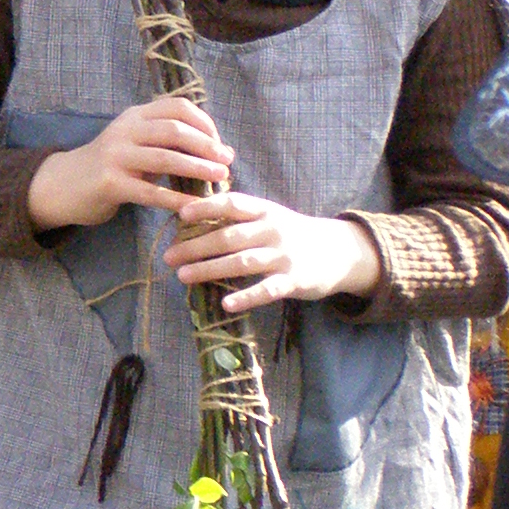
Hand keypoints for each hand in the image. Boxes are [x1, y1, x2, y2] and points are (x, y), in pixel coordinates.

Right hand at [27, 99, 232, 230]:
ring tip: (220, 178)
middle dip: (206, 146)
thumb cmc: (111, 166)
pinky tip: (193, 206)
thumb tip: (218, 150)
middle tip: (226, 161)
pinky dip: (176, 199)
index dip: (204, 122)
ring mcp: (115, 156)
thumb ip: (169, 143)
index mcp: (135, 116)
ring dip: (197, 169)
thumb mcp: (136, 144)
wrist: (64, 185)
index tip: (219, 142)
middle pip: (174, 130)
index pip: (177, 107)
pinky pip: (150, 193)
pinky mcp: (110, 184)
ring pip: (165, 159)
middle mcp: (124, 130)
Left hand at [164, 194, 380, 313]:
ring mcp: (284, 256)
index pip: (232, 204)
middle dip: (196, 246)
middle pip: (229, 236)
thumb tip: (193, 215)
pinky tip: (226, 304)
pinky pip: (267, 290)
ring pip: (242, 262)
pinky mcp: (294, 281)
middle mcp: (273, 230)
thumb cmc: (293, 233)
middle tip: (168, 256)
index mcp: (265, 211)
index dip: (206, 208)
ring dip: (210, 269)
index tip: (181, 216)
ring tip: (183, 276)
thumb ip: (240, 216)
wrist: (340, 252)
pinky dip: (246, 297)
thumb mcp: (270, 216)